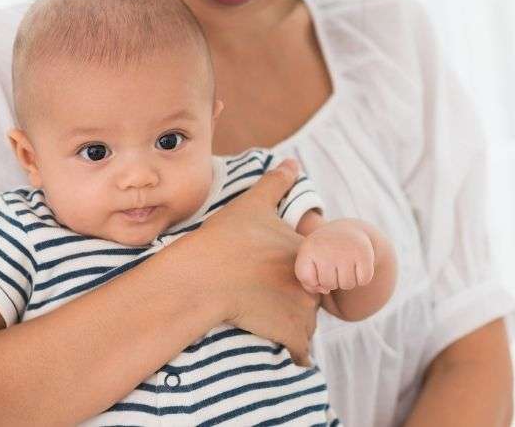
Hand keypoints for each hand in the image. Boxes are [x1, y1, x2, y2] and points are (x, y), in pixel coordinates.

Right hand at [179, 158, 320, 365]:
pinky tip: (278, 350)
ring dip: (294, 326)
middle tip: (263, 298)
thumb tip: (293, 161)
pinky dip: (293, 353)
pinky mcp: (294, 335)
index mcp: (306, 251)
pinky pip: (301, 351)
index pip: (314, 267)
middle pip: (311, 295)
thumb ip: (277, 183)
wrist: (200, 279)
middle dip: (294, 300)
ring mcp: (305, 310)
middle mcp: (313, 279)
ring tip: (265, 322)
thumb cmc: (222, 241)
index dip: (295, 272)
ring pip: (307, 323)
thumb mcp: (252, 204)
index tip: (270, 276)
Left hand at [294, 218, 375, 293]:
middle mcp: (326, 249)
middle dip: (333, 280)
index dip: (315, 278)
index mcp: (308, 248)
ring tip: (346, 264)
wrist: (348, 231)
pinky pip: (363, 280)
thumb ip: (308, 282)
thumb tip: (325, 291)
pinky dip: (362, 277)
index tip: (318, 264)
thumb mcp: (309, 261)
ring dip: (348, 280)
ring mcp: (346, 251)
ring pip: (347, 285)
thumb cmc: (324, 251)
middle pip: (329, 285)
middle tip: (335, 263)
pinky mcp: (364, 254)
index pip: (310, 281)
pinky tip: (358, 264)